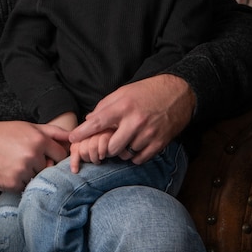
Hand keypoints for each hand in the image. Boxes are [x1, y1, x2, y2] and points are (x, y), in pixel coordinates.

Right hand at [0, 121, 70, 192]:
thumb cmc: (6, 134)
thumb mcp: (30, 127)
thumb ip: (54, 132)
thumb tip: (74, 136)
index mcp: (39, 140)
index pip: (61, 156)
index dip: (54, 156)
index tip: (46, 155)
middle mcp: (32, 155)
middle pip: (49, 168)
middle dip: (42, 165)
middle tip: (27, 158)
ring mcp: (23, 170)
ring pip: (38, 178)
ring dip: (31, 174)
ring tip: (17, 164)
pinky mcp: (13, 183)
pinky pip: (25, 187)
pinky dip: (20, 182)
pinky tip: (11, 171)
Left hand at [69, 74, 194, 165]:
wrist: (178, 92)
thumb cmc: (147, 92)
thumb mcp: (123, 92)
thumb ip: (104, 106)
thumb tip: (88, 120)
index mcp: (124, 106)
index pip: (98, 123)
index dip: (82, 132)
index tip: (72, 138)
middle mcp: (136, 121)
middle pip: (111, 147)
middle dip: (105, 148)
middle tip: (106, 143)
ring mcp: (149, 133)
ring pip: (125, 155)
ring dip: (120, 152)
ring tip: (123, 141)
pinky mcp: (160, 143)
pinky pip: (140, 159)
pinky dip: (133, 156)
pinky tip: (134, 146)